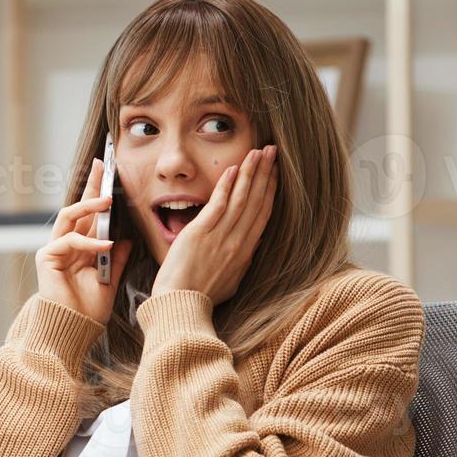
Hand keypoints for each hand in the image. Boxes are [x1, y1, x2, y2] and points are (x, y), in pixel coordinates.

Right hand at [35, 156, 134, 326]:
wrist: (75, 329)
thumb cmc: (89, 309)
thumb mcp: (110, 279)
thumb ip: (116, 258)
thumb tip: (125, 238)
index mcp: (81, 247)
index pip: (90, 214)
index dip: (97, 192)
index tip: (108, 169)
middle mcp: (66, 244)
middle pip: (78, 206)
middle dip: (91, 185)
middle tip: (102, 165)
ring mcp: (54, 249)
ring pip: (69, 216)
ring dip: (89, 206)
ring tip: (108, 201)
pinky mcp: (47, 258)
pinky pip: (69, 241)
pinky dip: (89, 242)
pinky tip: (106, 243)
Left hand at [151, 144, 277, 306]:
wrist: (180, 305)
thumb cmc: (201, 296)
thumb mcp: (231, 280)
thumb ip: (243, 260)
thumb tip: (253, 244)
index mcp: (245, 252)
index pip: (263, 213)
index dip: (271, 190)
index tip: (275, 172)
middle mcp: (237, 242)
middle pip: (256, 201)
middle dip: (265, 173)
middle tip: (272, 151)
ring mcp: (219, 237)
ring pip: (241, 199)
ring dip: (250, 173)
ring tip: (257, 152)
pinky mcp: (200, 234)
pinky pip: (218, 205)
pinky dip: (226, 186)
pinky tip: (233, 169)